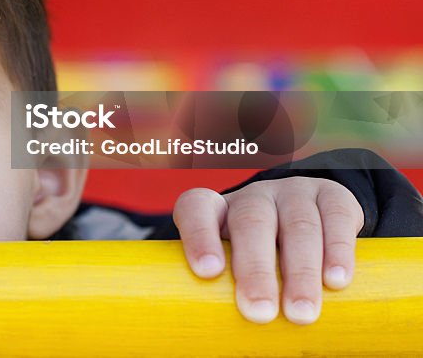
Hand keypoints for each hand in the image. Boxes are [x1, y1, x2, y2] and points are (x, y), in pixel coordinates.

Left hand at [173, 177, 362, 324]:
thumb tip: (223, 341)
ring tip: (301, 312)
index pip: (196, 208)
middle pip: (250, 222)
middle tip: (259, 312)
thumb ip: (226, 290)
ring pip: (297, 224)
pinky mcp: (331, 195)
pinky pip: (335, 217)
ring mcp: (292, 192)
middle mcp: (253, 197)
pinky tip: (335, 281)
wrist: (315, 220)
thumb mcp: (238, 268)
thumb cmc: (262, 258)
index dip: (198, 236)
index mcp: (218, 209)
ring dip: (300, 271)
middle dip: (255, 269)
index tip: (206, 272)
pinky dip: (338, 251)